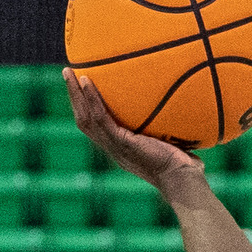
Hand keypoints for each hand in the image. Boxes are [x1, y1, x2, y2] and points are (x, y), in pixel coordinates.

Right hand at [63, 69, 207, 201]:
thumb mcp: (171, 139)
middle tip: (67, 72)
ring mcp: (116, 147)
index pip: (96, 127)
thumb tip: (179, 96)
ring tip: (68, 71)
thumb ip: (166, 122)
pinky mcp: (122, 143)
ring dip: (75, 94)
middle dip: (74, 97)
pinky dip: (92, 99)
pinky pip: (101, 118)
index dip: (86, 108)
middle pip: (84, 121)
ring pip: (86, 119)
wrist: (183, 179)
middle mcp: (114, 148)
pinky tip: (87, 81)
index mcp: (121, 148)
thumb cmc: (183, 163)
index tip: (82, 87)